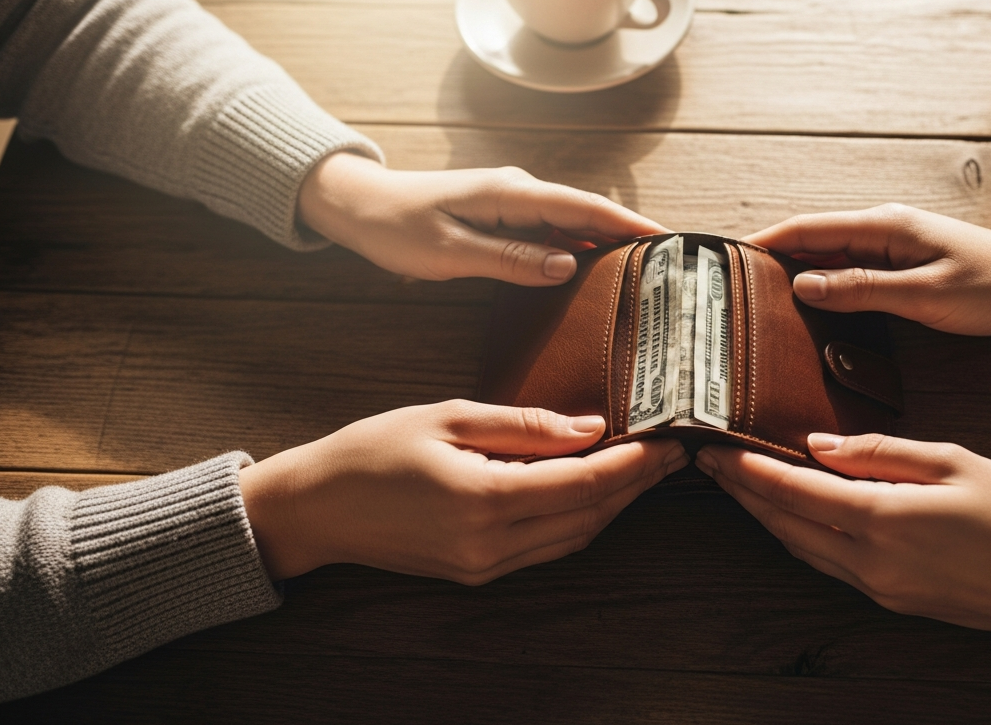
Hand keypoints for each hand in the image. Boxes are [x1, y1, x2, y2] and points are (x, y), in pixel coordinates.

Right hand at [240, 400, 686, 583]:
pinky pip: (547, 546)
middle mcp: (491, 544)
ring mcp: (485, 565)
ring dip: (614, 504)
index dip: (635, 463)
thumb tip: (589, 426)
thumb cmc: (372, 451)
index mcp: (485, 499)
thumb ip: (523, 426)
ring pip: (574, 537)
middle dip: (638, 484)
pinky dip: (580, 518)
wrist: (314, 509)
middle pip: (589, 515)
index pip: (584, 483)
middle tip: (675, 451)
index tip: (672, 440)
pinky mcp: (478, 571)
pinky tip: (596, 489)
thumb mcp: (447, 418)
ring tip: (647, 468)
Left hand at [298, 152, 668, 285]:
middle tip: (672, 261)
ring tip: (646, 269)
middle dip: (630, 233)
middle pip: (587, 213)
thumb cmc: (398, 228)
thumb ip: (511, 259)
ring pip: (572, 222)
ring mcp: (513, 201)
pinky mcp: (504, 215)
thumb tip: (567, 266)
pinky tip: (593, 268)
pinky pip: (552, 230)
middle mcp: (520, 190)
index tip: (669, 239)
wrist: (359, 206)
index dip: (628, 224)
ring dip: (607, 241)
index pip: (584, 208)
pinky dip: (579, 246)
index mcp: (511, 193)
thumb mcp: (452, 253)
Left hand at [696, 434, 990, 668]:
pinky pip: (827, 563)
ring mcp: (878, 587)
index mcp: (884, 521)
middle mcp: (870, 563)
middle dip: (741, 493)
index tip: (714, 448)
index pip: (793, 493)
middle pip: (784, 525)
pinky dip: (798, 535)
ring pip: (800, 548)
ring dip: (765, 516)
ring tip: (737, 484)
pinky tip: (791, 513)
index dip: (747, 470)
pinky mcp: (890, 598)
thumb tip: (818, 445)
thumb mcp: (954, 461)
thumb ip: (879, 452)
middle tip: (707, 462)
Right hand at [744, 204, 990, 337]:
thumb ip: (862, 289)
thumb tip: (804, 285)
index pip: (808, 228)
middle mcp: (885, 230)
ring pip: (831, 259)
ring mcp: (896, 250)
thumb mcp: (926, 294)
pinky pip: (853, 274)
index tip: (723, 259)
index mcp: (886, 226)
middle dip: (772, 259)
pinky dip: (827, 287)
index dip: (764, 241)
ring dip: (798, 275)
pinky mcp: (907, 271)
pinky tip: (813, 311)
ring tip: (759, 302)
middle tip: (731, 289)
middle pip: (813, 241)